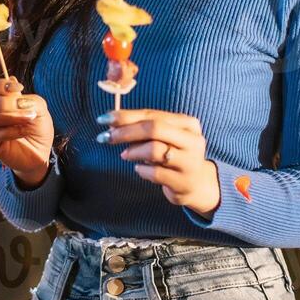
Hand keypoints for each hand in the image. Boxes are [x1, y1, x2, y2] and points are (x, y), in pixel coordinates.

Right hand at [0, 77, 54, 186]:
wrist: (42, 150)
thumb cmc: (36, 126)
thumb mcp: (39, 107)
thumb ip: (28, 98)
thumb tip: (15, 97)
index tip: (19, 88)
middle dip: (2, 102)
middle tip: (23, 107)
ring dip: (6, 116)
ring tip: (26, 118)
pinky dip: (9, 131)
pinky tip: (22, 131)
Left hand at [98, 108, 219, 218]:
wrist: (196, 185)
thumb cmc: (174, 155)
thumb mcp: (165, 138)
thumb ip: (144, 128)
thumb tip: (112, 123)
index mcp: (188, 123)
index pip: (152, 114)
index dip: (126, 116)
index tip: (103, 119)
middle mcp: (192, 140)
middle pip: (154, 128)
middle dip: (126, 131)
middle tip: (106, 137)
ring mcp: (190, 162)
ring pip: (154, 150)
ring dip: (133, 151)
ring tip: (125, 155)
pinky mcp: (183, 182)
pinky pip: (155, 173)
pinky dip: (142, 170)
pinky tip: (140, 169)